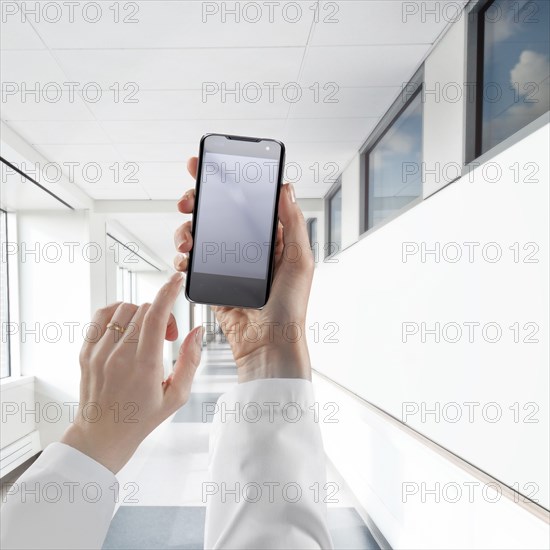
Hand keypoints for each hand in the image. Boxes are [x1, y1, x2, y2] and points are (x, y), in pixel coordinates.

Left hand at [61, 273, 202, 472]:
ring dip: (142, 315)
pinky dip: (118, 313)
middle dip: (162, 315)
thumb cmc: (141, 418)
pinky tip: (128, 327)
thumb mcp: (176, 396)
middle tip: (167, 336)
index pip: (156, 315)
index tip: (177, 280)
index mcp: (144, 366)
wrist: (102, 436)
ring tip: (147, 336)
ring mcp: (99, 352)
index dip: (169, 292)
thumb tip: (197, 332)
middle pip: (144, 310)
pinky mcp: (86, 352)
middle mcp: (119, 355)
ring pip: (125, 310)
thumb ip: (190, 360)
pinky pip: (102, 315)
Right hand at [174, 157, 314, 382]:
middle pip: (216, 214)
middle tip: (187, 201)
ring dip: (186, 231)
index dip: (226, 182)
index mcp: (270, 238)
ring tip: (186, 240)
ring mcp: (227, 264)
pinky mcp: (212, 283)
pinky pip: (192, 263)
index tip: (207, 166)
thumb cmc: (291, 307)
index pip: (246, 202)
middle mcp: (247, 248)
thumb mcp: (300, 261)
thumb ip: (293, 223)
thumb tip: (286, 187)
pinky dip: (183, 259)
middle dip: (197, 202)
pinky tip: (185, 261)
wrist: (268, 345)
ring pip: (200, 235)